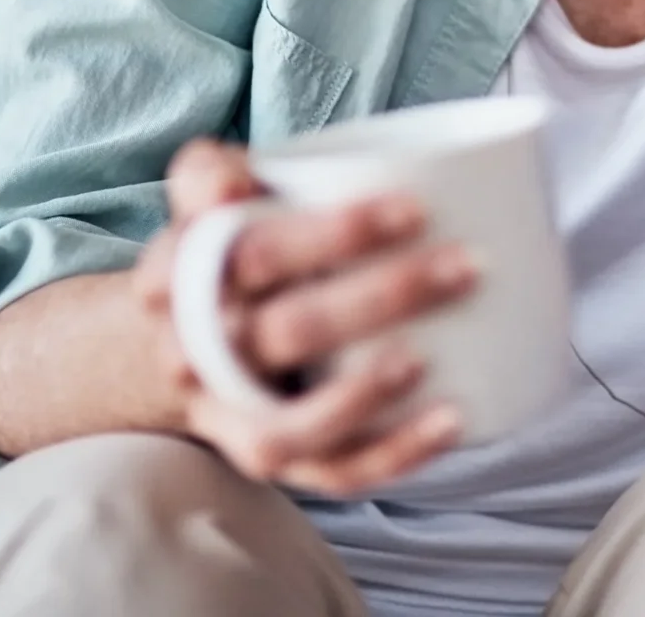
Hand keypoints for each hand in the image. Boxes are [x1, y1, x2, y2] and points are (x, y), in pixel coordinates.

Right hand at [130, 138, 476, 494]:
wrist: (183, 333)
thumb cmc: (228, 244)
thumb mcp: (208, 190)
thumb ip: (211, 171)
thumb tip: (232, 189)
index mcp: (179, 278)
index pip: (251, 254)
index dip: (331, 235)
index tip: (416, 208)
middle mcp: (196, 356)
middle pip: (284, 332)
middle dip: (380, 298)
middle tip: (465, 264)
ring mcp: (232, 418)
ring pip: (287, 427)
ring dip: (362, 397)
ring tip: (427, 359)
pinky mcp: (273, 459)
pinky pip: (328, 474)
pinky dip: (391, 455)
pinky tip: (451, 420)